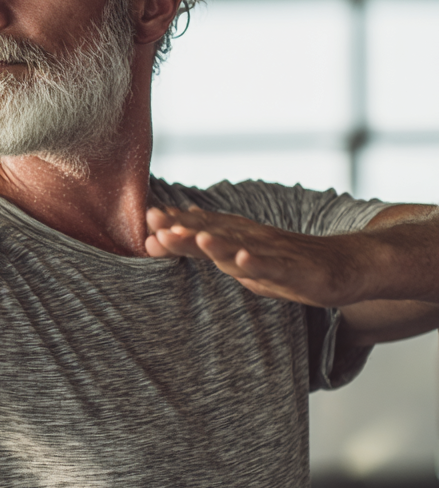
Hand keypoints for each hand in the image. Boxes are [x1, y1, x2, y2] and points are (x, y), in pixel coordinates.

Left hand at [144, 205, 369, 307]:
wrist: (342, 265)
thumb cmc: (284, 262)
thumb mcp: (239, 257)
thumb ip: (205, 248)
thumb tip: (168, 234)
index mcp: (235, 238)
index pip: (199, 228)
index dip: (172, 224)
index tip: (144, 218)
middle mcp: (249, 240)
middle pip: (212, 232)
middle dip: (182, 227)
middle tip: (154, 219)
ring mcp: (271, 253)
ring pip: (238, 247)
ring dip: (215, 242)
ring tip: (193, 236)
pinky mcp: (293, 270)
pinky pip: (272, 267)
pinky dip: (257, 263)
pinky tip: (242, 259)